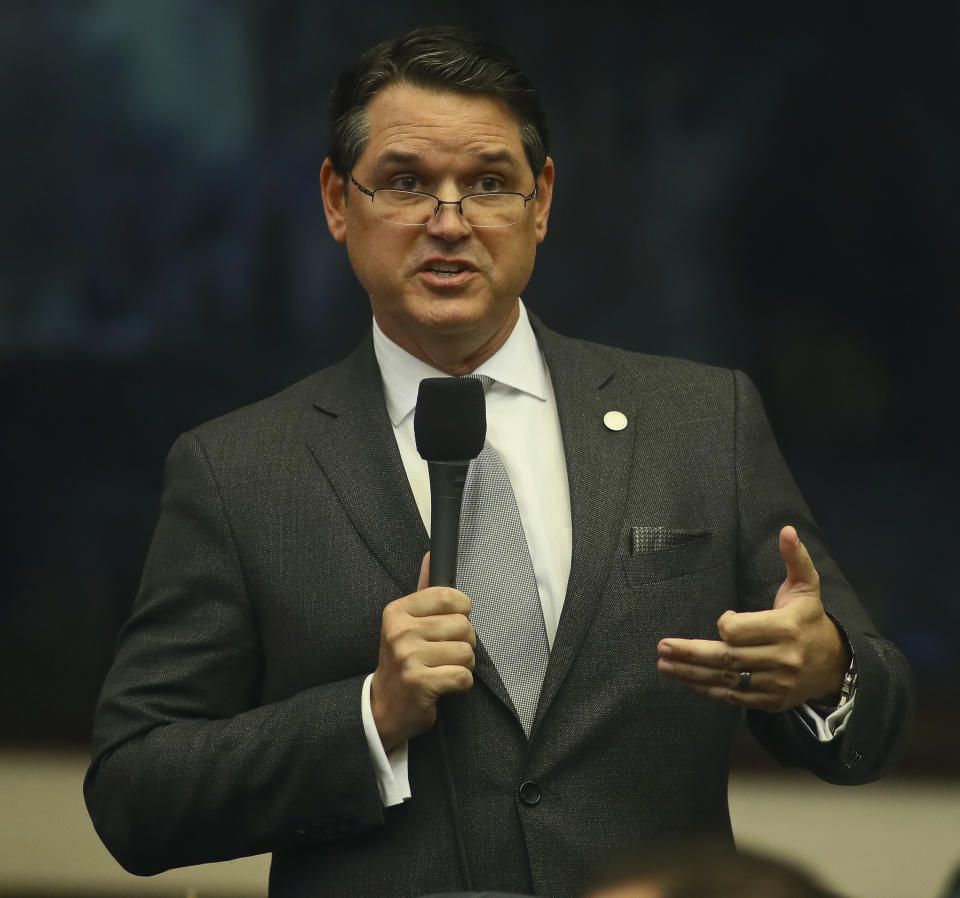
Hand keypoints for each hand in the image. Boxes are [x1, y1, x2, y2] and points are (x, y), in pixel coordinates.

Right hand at [371, 553, 476, 750]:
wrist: (384, 706)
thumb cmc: (403, 660)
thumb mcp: (406, 622)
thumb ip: (423, 590)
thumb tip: (431, 555)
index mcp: (397, 611)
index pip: (448, 596)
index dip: (462, 611)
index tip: (451, 624)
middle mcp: (400, 632)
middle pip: (463, 625)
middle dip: (465, 642)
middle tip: (447, 653)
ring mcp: (408, 657)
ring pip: (466, 652)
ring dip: (464, 664)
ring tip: (445, 668)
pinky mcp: (420, 682)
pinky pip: (463, 676)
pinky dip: (462, 683)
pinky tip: (445, 684)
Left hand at [656, 526, 848, 711]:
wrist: (835, 665)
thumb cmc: (809, 618)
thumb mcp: (806, 586)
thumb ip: (795, 558)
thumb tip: (786, 530)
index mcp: (786, 629)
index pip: (740, 631)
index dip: (725, 624)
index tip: (723, 618)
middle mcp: (781, 659)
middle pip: (727, 657)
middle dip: (691, 652)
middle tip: (662, 647)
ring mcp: (776, 684)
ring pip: (726, 680)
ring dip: (690, 673)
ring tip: (664, 665)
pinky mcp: (770, 701)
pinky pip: (733, 698)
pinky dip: (706, 691)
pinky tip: (683, 681)